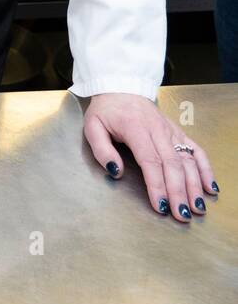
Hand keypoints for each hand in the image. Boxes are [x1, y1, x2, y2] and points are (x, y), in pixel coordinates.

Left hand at [83, 92, 217, 221]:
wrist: (121, 88)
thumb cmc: (106, 111)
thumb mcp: (92, 127)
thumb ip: (102, 150)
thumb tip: (116, 172)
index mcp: (136, 129)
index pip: (150, 161)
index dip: (157, 185)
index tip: (160, 205)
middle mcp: (158, 130)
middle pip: (172, 165)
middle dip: (178, 192)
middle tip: (181, 215)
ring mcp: (171, 132)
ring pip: (188, 160)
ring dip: (194, 185)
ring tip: (197, 207)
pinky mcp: (179, 133)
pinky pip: (197, 151)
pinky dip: (206, 169)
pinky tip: (210, 187)